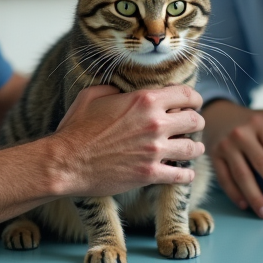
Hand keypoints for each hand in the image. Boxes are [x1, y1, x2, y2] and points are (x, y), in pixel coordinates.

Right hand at [50, 84, 204, 197]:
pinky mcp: (150, 174)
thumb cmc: (77, 127)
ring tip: (193, 148)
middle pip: (195, 120)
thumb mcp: (94, 95)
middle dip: (196, 122)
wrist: (66, 161)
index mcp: (144, 100)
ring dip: (195, 147)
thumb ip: (115, 88)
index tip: (193, 103)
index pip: (185, 94)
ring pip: (192, 148)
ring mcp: (154, 151)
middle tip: (193, 126)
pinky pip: (180, 175)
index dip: (193, 98)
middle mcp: (155, 123)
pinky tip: (186, 173)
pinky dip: (186, 174)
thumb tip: (123, 89)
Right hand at [204, 101, 262, 218]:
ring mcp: (226, 146)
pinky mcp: (214, 157)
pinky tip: (245, 206)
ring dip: (255, 196)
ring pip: (242, 175)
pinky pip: (224, 179)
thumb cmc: (249, 120)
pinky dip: (234, 194)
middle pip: (260, 162)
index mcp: (259, 123)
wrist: (216, 115)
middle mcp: (241, 134)